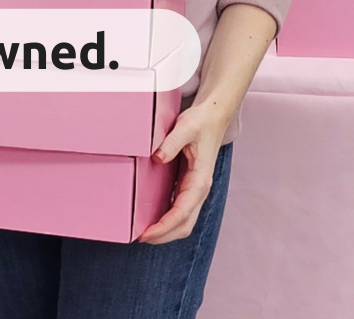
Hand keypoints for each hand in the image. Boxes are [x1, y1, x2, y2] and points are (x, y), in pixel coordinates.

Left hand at [138, 101, 227, 244]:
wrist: (213, 116)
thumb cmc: (201, 121)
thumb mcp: (186, 127)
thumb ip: (171, 142)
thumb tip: (157, 157)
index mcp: (200, 179)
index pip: (182, 212)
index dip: (164, 226)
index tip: (147, 234)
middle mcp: (201, 189)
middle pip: (184, 224)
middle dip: (164, 235)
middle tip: (140, 237)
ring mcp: (197, 189)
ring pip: (184, 221)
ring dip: (166, 230)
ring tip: (144, 232)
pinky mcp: (191, 185)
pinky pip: (181, 210)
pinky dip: (168, 219)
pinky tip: (154, 217)